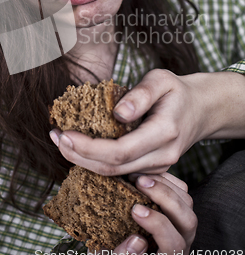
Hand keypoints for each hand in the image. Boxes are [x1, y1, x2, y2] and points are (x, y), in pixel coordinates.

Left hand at [50, 68, 244, 175]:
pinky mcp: (151, 169)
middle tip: (54, 137)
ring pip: (115, 175)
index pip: (121, 151)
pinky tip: (78, 148)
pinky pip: (120, 173)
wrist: (200, 110)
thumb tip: (118, 113)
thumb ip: (141, 94)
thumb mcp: (161, 80)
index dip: (89, 148)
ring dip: (83, 161)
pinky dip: (96, 162)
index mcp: (164, 133)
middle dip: (79, 156)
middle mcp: (162, 156)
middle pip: (113, 168)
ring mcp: (158, 167)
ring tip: (60, 139)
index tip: (64, 134)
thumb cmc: (177, 91)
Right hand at [88, 173, 196, 254]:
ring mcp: (181, 226)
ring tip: (139, 177)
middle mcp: (180, 245)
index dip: (157, 225)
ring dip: (165, 185)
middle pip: (188, 221)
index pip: (174, 245)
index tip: (135, 210)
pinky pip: (181, 190)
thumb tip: (136, 241)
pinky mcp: (177, 210)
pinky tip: (145, 174)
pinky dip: (166, 179)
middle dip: (165, 197)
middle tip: (139, 183)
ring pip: (187, 203)